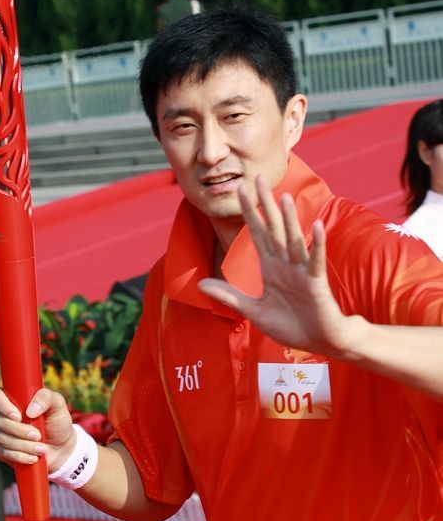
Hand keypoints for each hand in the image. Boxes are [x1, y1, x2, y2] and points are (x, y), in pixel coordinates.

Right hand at [0, 387, 75, 473]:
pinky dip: (20, 456)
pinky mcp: (0, 450)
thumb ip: (46, 398)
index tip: (18, 416)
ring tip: (41, 449)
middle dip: (19, 430)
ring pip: (2, 438)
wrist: (61, 448)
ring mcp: (0, 433)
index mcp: (14, 399)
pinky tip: (33, 458)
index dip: (2, 405)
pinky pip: (4, 453)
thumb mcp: (57, 405)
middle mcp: (3, 415)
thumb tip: (29, 410)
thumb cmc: (57, 422)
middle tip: (38, 436)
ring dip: (24, 445)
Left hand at [198, 175, 359, 358]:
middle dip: (266, 204)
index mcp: (271, 268)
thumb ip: (229, 296)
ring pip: (293, 240)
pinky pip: (315, 260)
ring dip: (289, 220)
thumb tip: (200, 285)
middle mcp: (285, 264)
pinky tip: (315, 226)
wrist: (318, 342)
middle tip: (259, 178)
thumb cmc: (290, 325)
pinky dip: (316, 244)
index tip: (240, 190)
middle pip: (273, 228)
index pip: (257, 234)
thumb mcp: (252, 311)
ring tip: (283, 197)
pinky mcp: (316, 283)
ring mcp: (301, 272)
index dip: (249, 213)